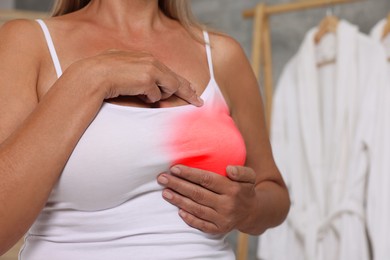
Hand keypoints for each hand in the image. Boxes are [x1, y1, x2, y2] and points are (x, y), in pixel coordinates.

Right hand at [75, 49, 202, 105]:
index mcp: (145, 58)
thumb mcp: (122, 69)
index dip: (181, 82)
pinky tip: (136, 93)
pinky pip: (155, 96)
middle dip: (188, 92)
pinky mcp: (149, 79)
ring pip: (167, 88)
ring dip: (158, 95)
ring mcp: (151, 69)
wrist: (93, 75)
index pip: (168, 71)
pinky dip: (148, 98)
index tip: (191, 88)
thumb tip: (145, 87)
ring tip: (141, 93)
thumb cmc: (103, 74)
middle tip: (199, 101)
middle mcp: (151, 61)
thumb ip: (136, 73)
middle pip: (176, 80)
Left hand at [157, 165, 256, 233]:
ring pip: (197, 209)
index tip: (174, 168)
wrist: (252, 213)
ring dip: (178, 200)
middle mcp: (227, 205)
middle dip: (178, 185)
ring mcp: (223, 219)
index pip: (207, 179)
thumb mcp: (249, 177)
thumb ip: (241, 171)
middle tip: (162, 178)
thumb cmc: (244, 190)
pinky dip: (189, 218)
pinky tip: (178, 211)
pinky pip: (201, 225)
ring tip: (165, 192)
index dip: (189, 174)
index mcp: (233, 189)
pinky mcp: (219, 229)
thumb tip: (229, 169)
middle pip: (198, 194)